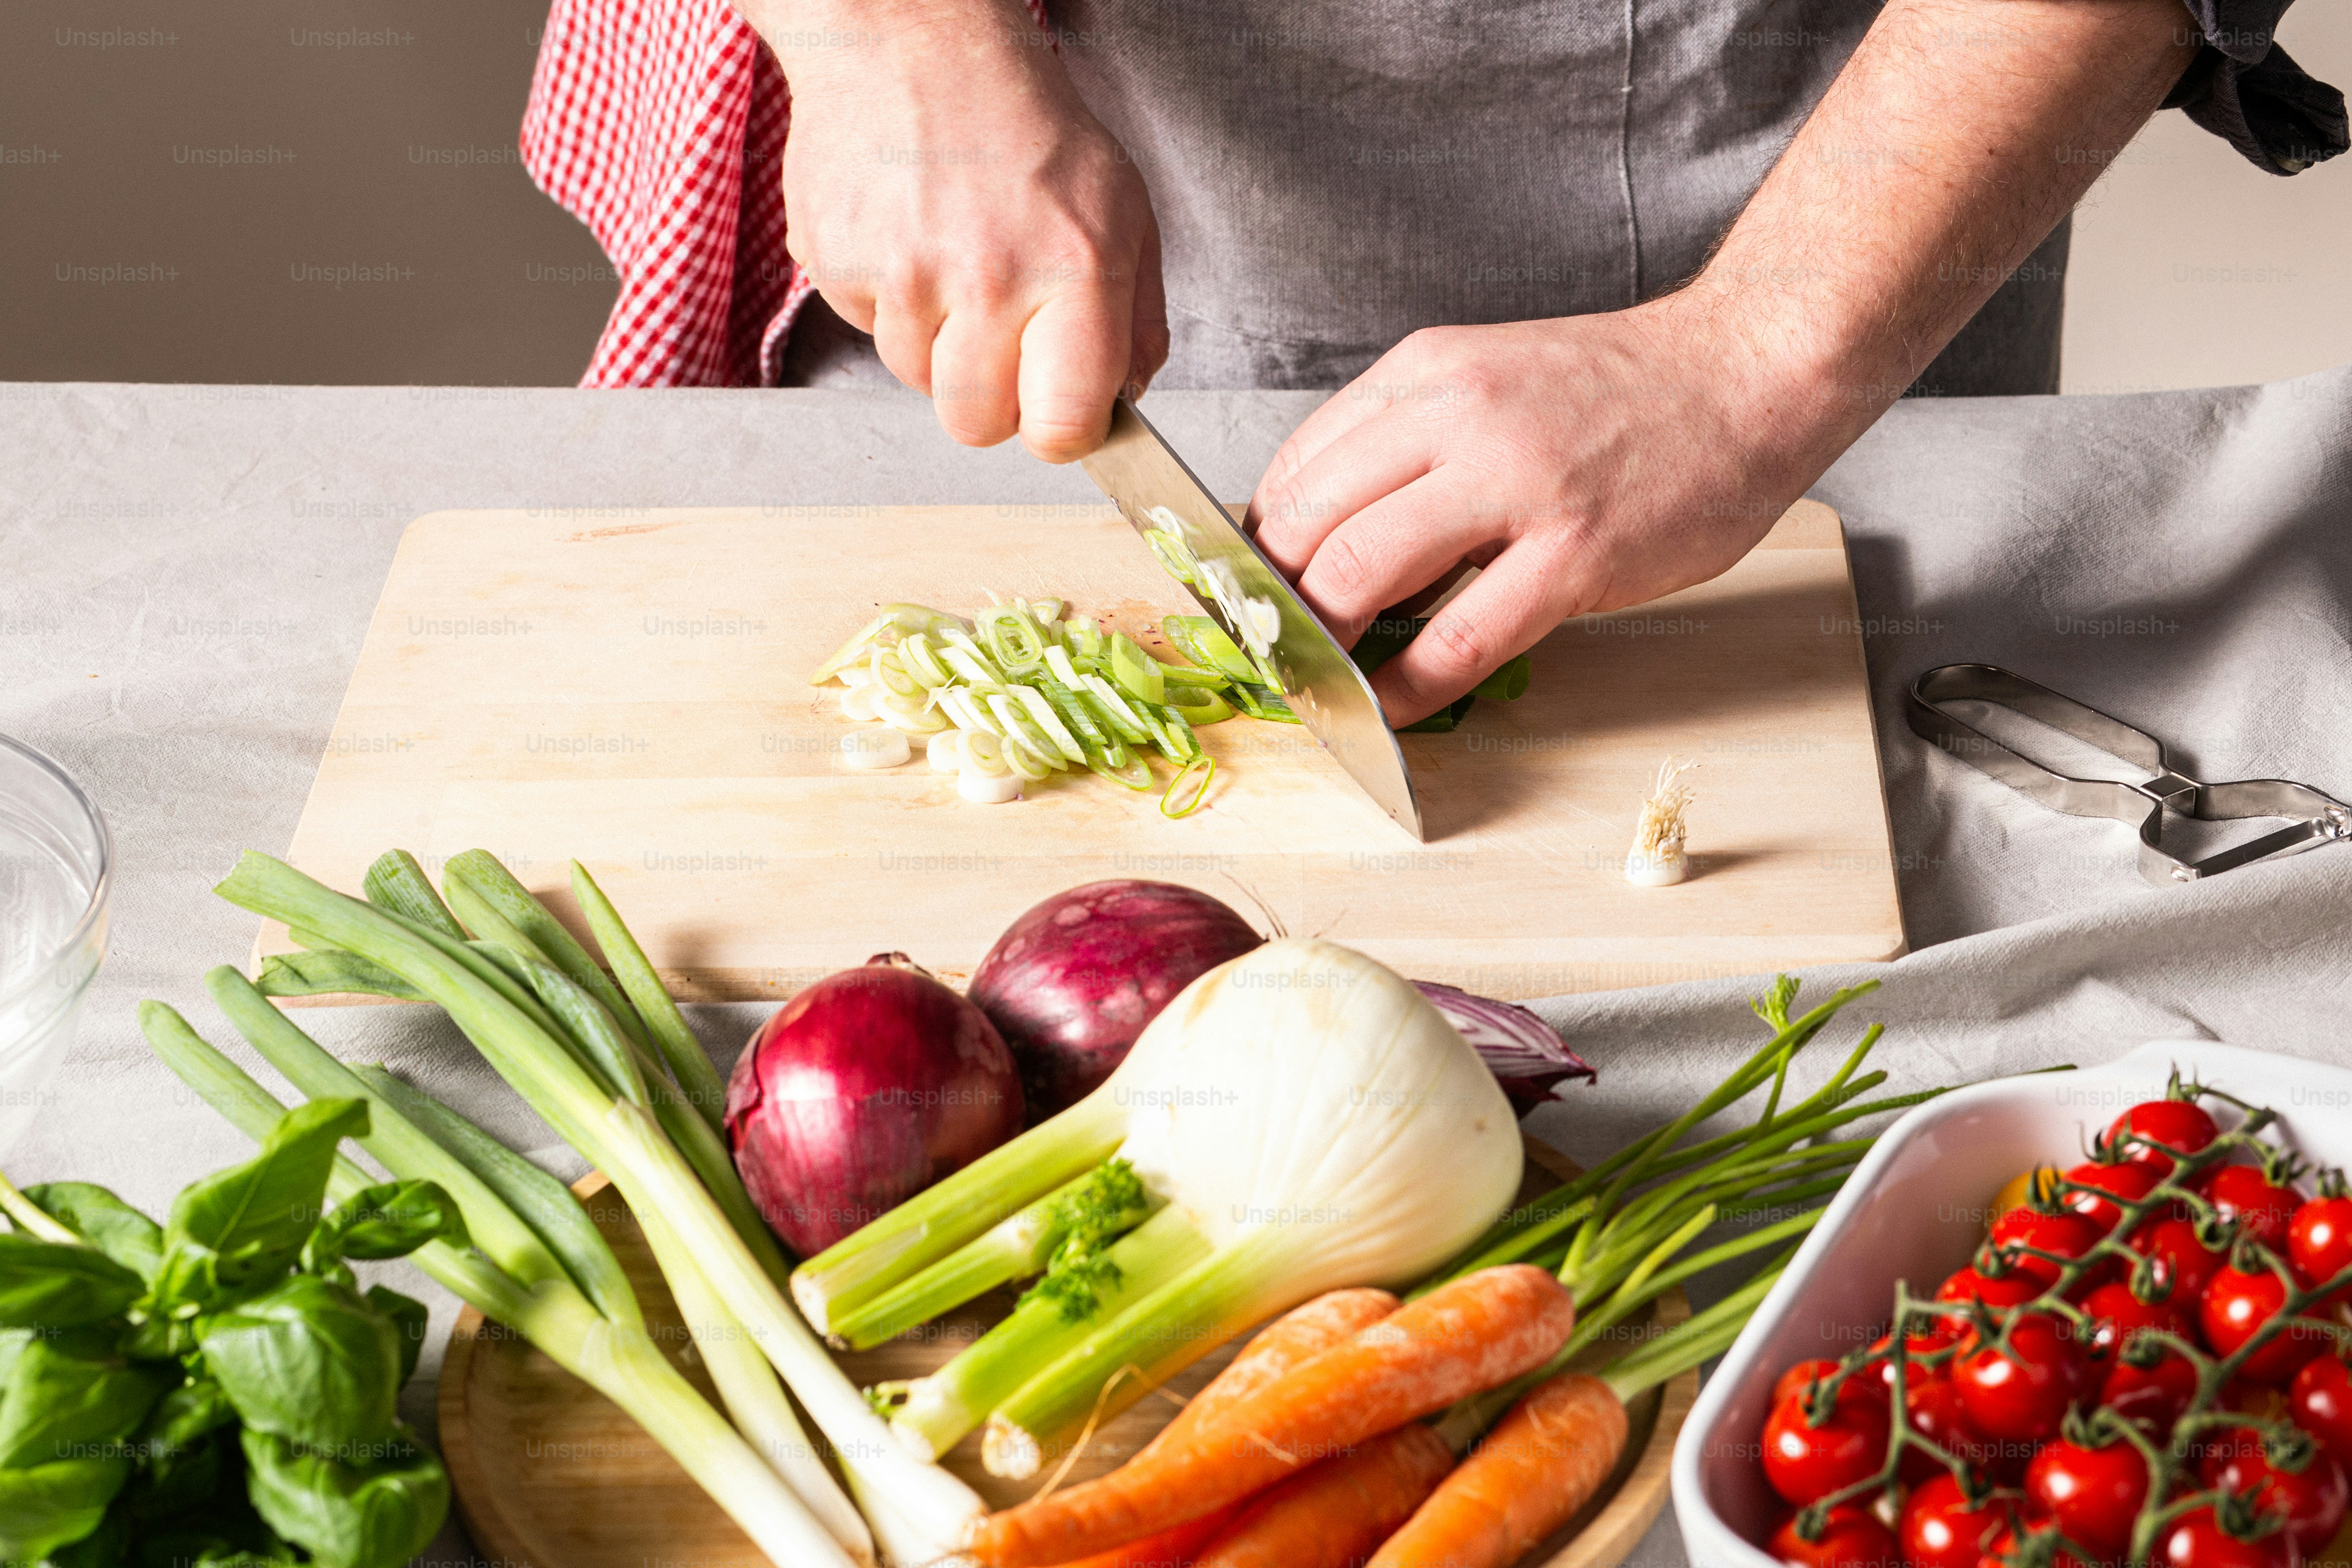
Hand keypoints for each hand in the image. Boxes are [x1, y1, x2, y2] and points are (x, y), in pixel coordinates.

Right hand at [759, 1, 1164, 460]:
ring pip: (916, 380)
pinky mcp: (837, 264)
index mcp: (1074, 270)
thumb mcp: (1122, 210)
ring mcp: (904, 273)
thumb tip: (1126, 397)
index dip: (1059, 431)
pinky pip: (867, 328)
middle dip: (990, 397)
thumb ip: (1136, 318)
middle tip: (1000, 331)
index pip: (1061, 425)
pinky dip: (888, 299)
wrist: (916, 42)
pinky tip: (910, 236)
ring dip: (935, 341)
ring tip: (953, 260)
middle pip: (976, 426)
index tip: (1058, 409)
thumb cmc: (1026, 127)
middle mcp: (988, 277)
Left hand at [1247, 295, 1838, 725]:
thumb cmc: (1619, 393)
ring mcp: (1515, 484)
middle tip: (1276, 653)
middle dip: (1272, 605)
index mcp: (1423, 374)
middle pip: (1306, 526)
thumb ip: (1405, 447)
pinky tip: (1391, 711)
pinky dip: (1405, 688)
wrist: (1745, 370)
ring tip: (1323, 681)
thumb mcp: (1486, 382)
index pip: (1293, 471)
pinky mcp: (1573, 553)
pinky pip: (1456, 639)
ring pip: (1359, 573)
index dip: (1257, 550)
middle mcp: (1454, 417)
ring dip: (1324, 645)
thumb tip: (1321, 537)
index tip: (1254, 600)